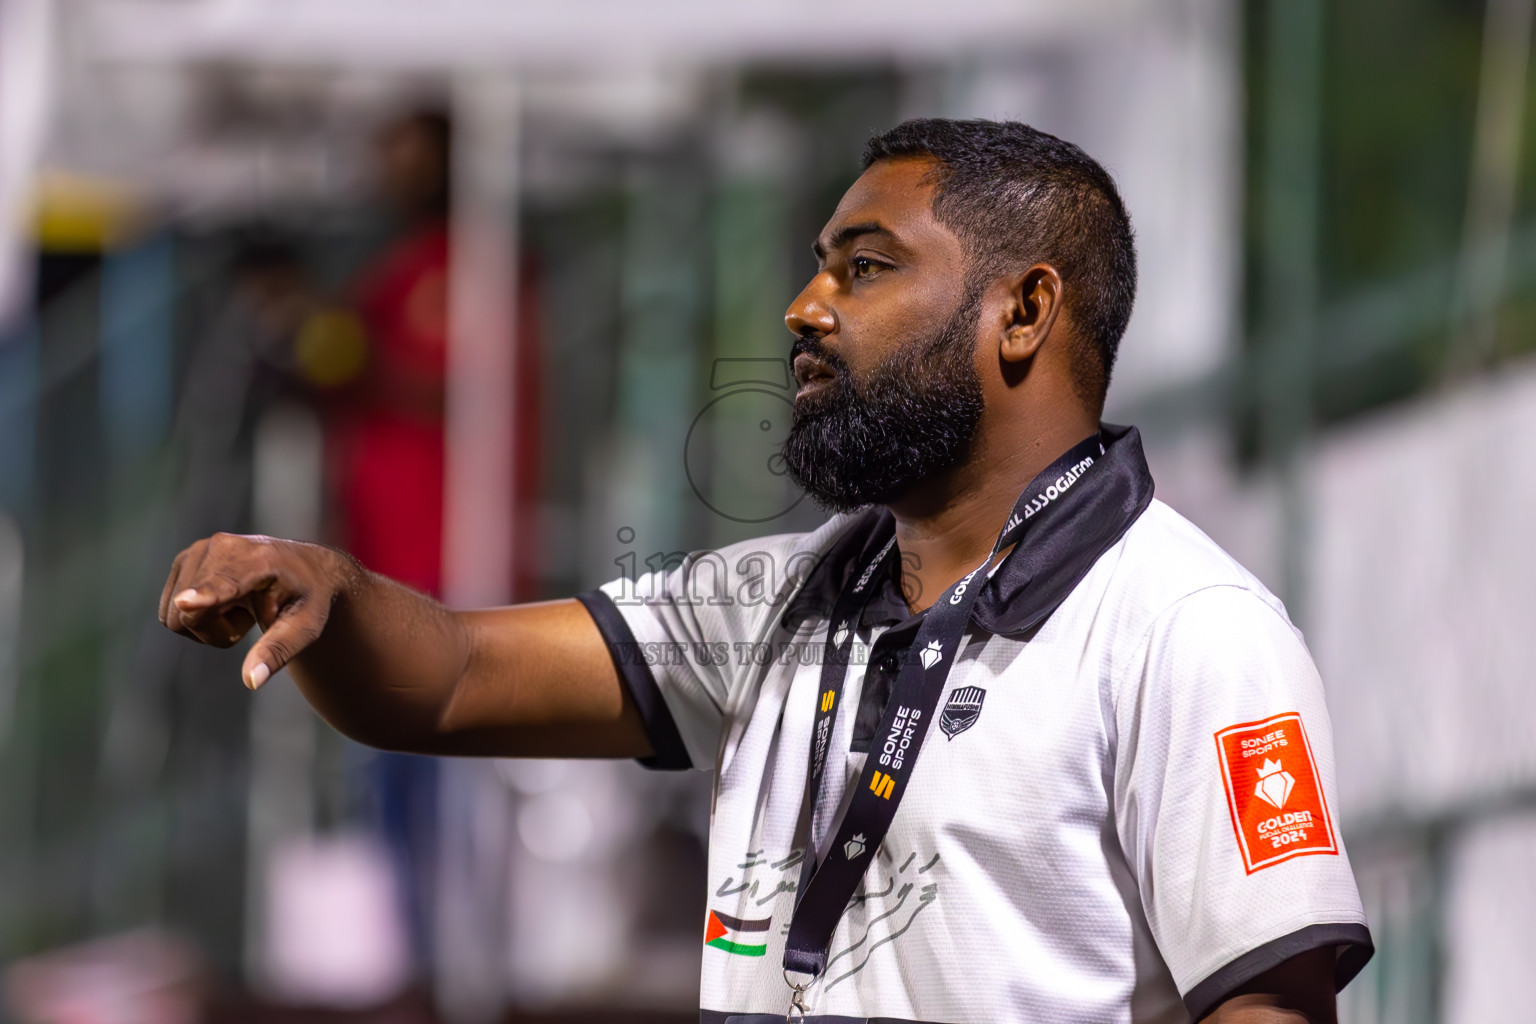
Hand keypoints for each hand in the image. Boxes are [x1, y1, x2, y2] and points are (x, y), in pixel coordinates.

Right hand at [158, 533, 354, 689]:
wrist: (304, 567)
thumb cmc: (307, 598)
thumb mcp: (305, 627)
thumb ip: (277, 651)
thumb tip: (252, 681)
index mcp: (259, 560)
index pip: (224, 584)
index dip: (203, 596)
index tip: (185, 604)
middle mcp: (221, 547)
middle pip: (190, 616)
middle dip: (217, 632)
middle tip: (251, 618)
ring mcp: (197, 551)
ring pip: (175, 616)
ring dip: (206, 624)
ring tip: (239, 607)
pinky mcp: (184, 560)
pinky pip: (170, 610)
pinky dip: (195, 615)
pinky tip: (224, 601)